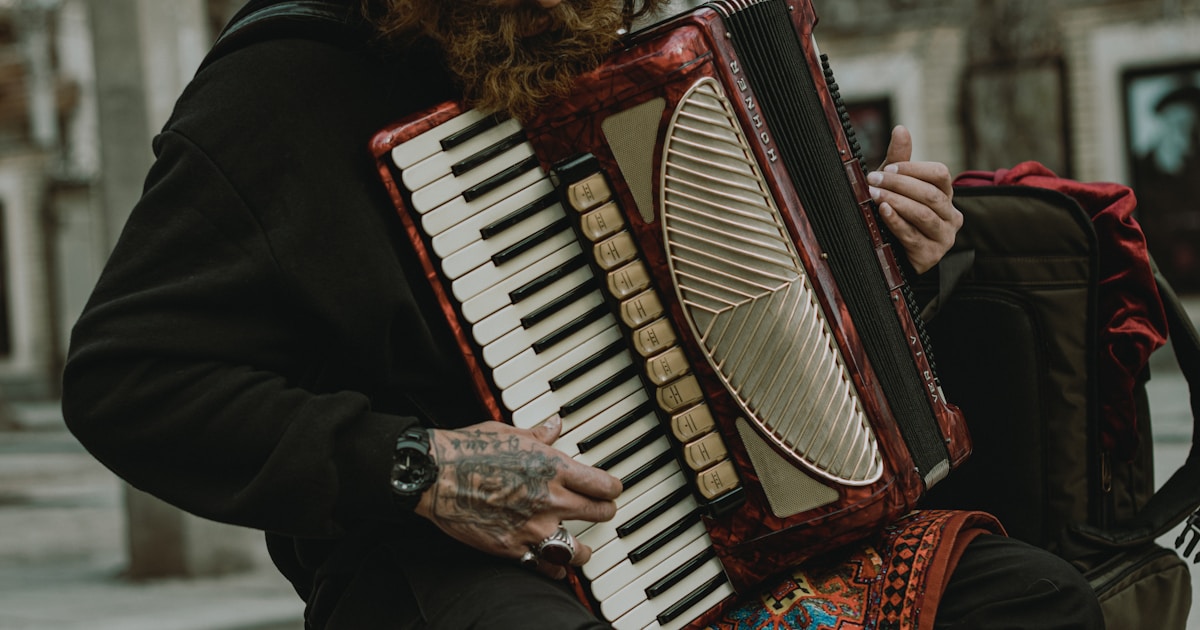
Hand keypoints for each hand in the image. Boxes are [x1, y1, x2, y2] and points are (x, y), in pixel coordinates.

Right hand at [415, 416, 621, 578]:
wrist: (436, 476)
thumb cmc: (468, 450)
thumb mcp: (509, 433)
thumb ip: (539, 436)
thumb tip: (554, 425)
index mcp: (553, 467)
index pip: (603, 484)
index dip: (613, 488)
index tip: (612, 489)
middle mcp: (550, 499)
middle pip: (599, 513)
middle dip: (604, 512)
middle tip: (603, 512)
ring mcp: (533, 527)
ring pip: (578, 550)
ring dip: (583, 550)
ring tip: (583, 549)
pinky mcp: (513, 547)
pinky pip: (545, 565)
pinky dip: (553, 567)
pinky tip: (555, 565)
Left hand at [866, 125, 962, 273]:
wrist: (894, 255)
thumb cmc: (897, 215)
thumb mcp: (897, 187)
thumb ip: (900, 160)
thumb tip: (901, 128)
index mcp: (946, 195)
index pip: (940, 174)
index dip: (913, 169)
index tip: (887, 167)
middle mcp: (951, 215)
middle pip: (930, 194)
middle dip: (899, 184)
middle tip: (873, 179)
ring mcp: (944, 237)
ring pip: (923, 214)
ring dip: (897, 202)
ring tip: (875, 193)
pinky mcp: (931, 255)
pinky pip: (913, 236)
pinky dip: (896, 222)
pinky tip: (883, 212)